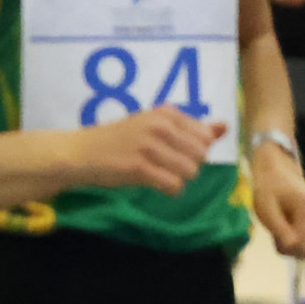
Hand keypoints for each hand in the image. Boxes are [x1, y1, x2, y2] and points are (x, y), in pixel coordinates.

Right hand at [69, 105, 222, 197]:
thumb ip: (191, 128)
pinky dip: (169, 190)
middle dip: (189, 166)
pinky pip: (173, 185)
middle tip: (165, 166)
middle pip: (200, 156)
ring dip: (178, 179)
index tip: (173, 152)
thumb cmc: (118, 140)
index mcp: (166, 113)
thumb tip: (225, 127)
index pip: (204, 137)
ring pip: (190, 171)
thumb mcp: (154, 126)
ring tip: (159, 175)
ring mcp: (149, 146)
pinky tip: (155, 185)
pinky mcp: (139, 167)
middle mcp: (160, 126)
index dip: (194, 151)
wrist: (79, 153)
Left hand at [249, 141, 304, 261]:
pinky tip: (300, 227)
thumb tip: (294, 248)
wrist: (281, 177)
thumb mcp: (266, 210)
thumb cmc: (270, 194)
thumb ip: (279, 229)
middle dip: (291, 247)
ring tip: (291, 226)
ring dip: (298, 246)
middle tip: (282, 227)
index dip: (283, 246)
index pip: (300, 248)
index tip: (275, 232)